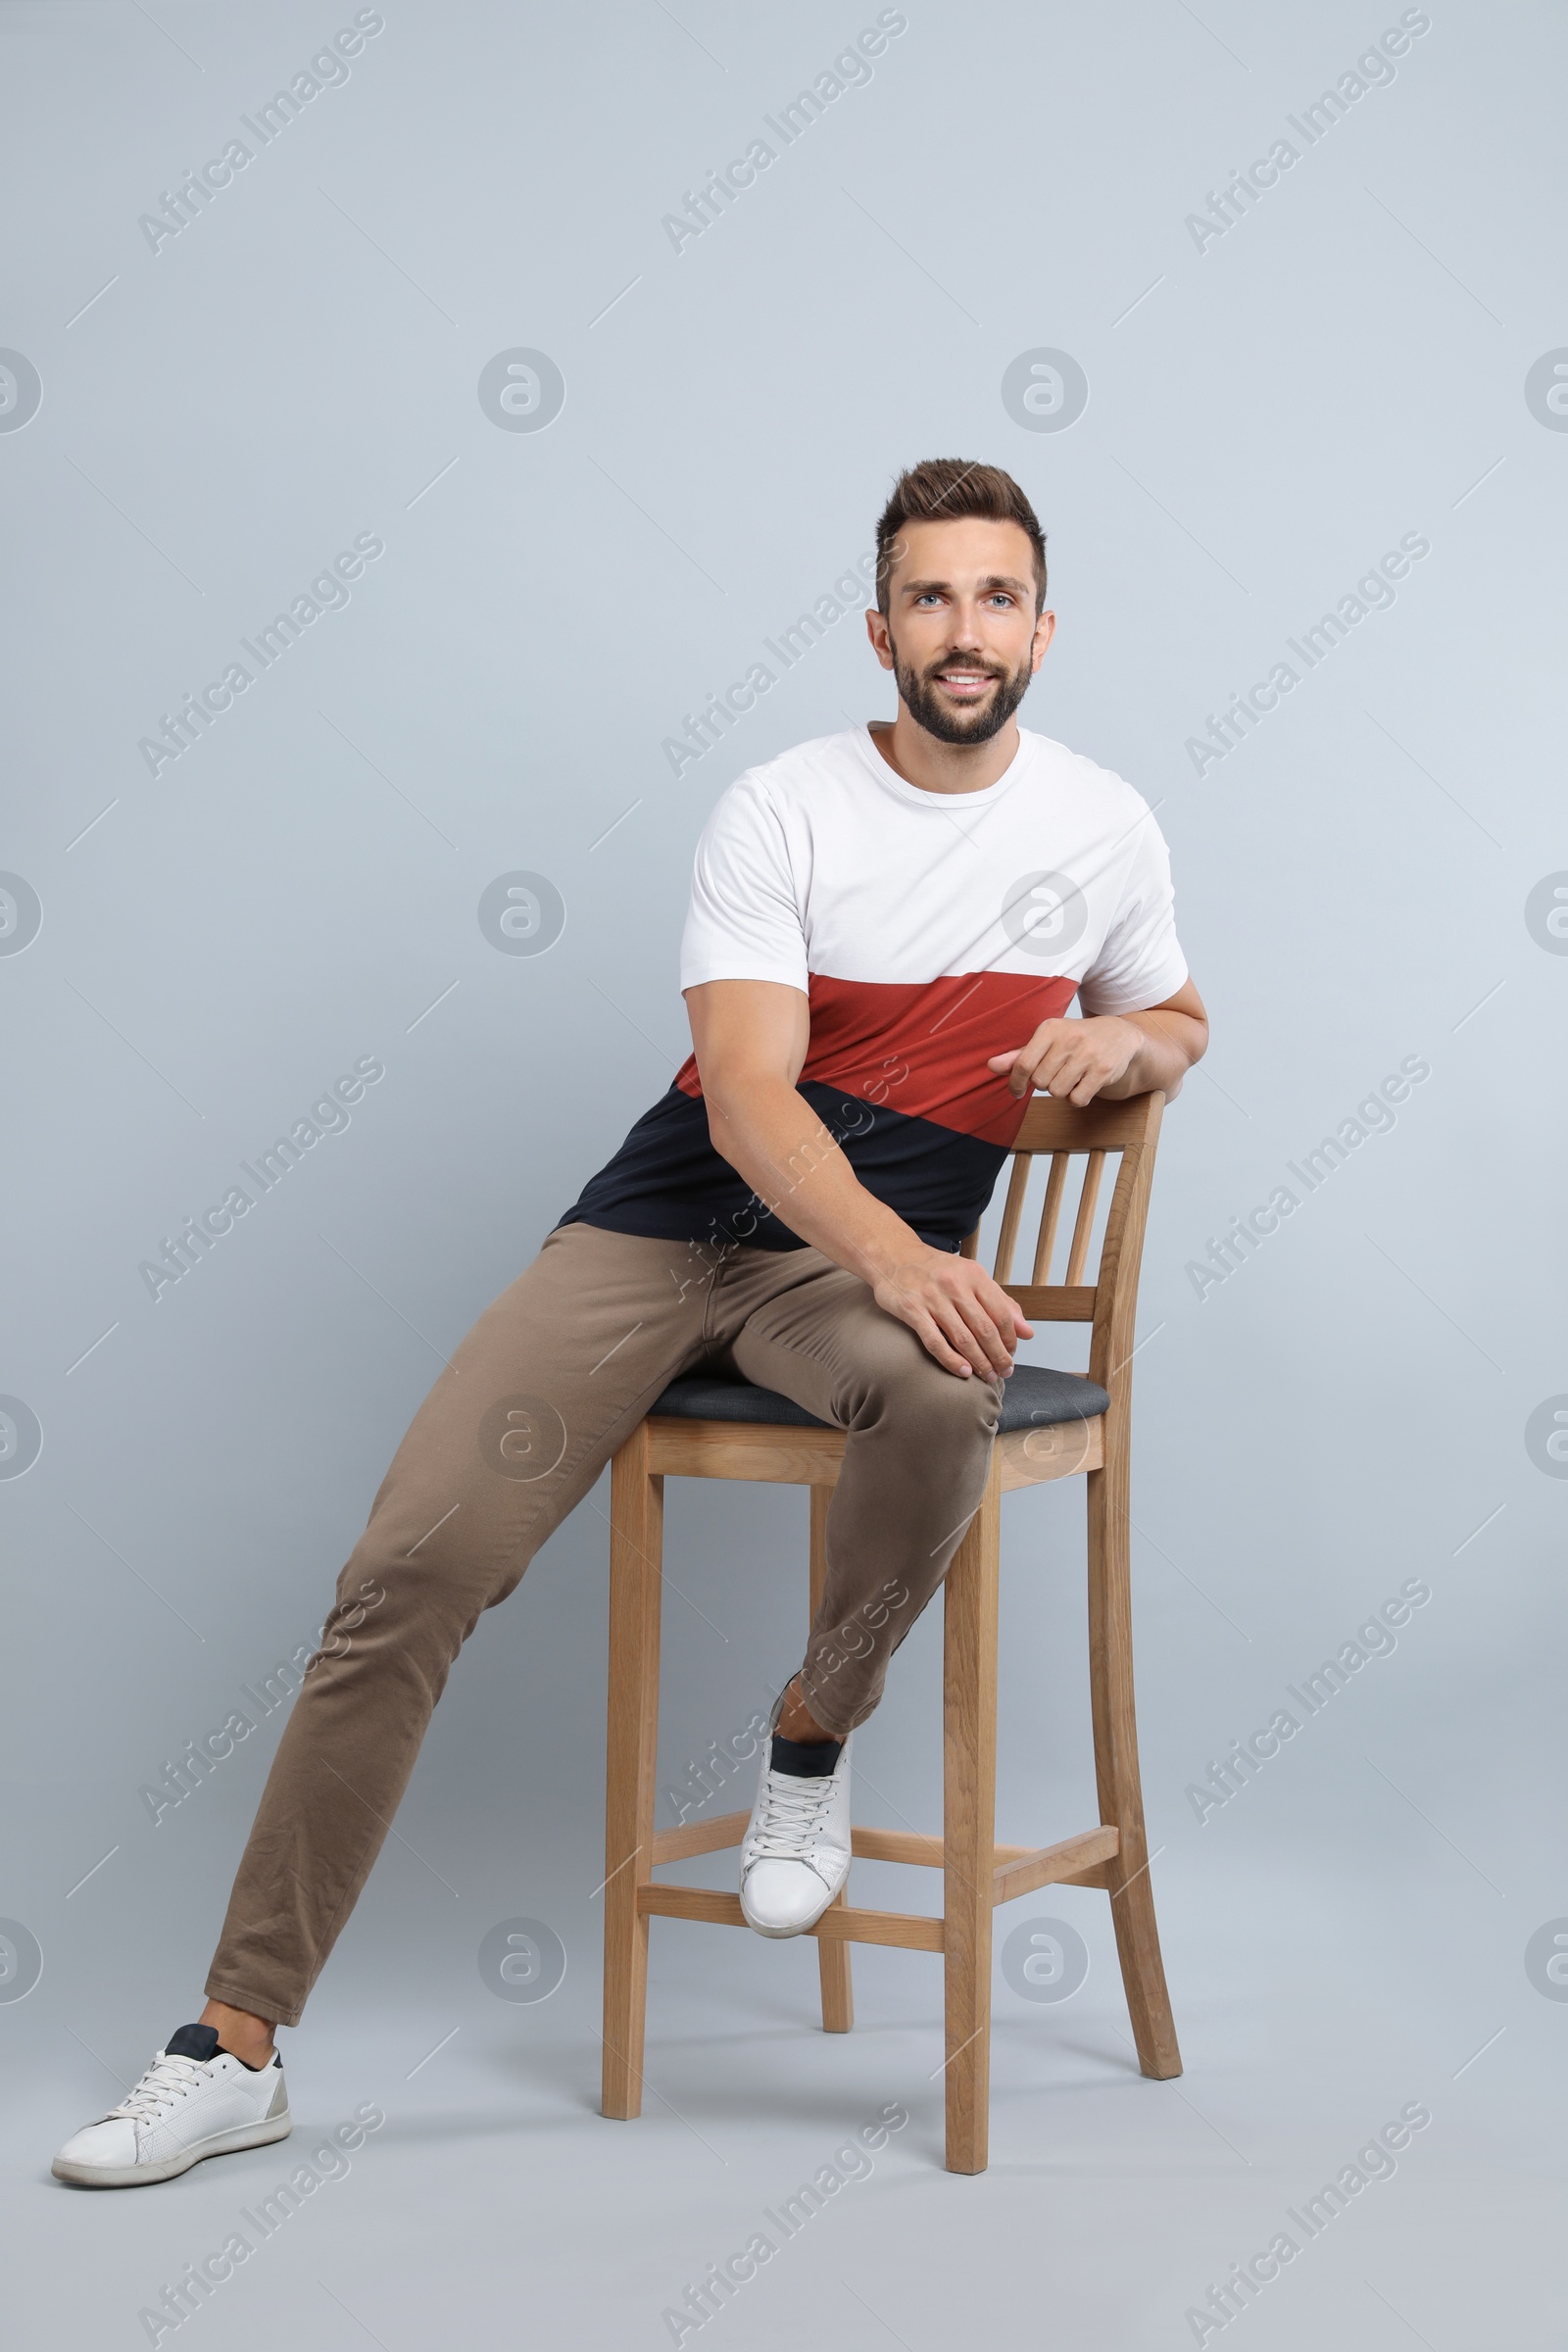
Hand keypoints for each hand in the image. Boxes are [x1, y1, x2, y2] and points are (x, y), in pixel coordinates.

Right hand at [872, 1246, 1033, 1378]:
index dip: (1010, 1340)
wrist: (894, 1255)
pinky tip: (963, 1372)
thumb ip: (1001, 1303)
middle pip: (985, 1329)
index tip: (1012, 1354)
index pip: (1002, 1314)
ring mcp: (932, 1298)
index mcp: (974, 1275)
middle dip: (999, 1356)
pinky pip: (935, 1341)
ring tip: (988, 1376)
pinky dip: (952, 1360)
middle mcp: (955, 1285)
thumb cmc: (938, 1270)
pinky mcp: (912, 1310)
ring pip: (963, 1338)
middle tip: (1004, 1372)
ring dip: (980, 1362)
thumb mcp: (972, 1277)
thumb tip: (1028, 1332)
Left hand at [988, 1014, 1142, 1105]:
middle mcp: (1069, 1038)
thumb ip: (1019, 1055)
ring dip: (1062, 1091)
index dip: (1016, 1083)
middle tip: (1056, 1073)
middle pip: (1040, 1082)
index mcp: (1050, 1028)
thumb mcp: (1048, 1041)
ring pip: (1058, 1092)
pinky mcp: (1104, 1070)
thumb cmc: (1077, 1039)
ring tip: (1071, 1077)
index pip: (1023, 1064)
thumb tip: (990, 1066)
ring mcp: (1089, 1054)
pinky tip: (1083, 1084)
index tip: (1017, 1091)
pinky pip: (1077, 1099)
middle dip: (1045, 1084)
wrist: (1121, 1035)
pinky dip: (1077, 1098)